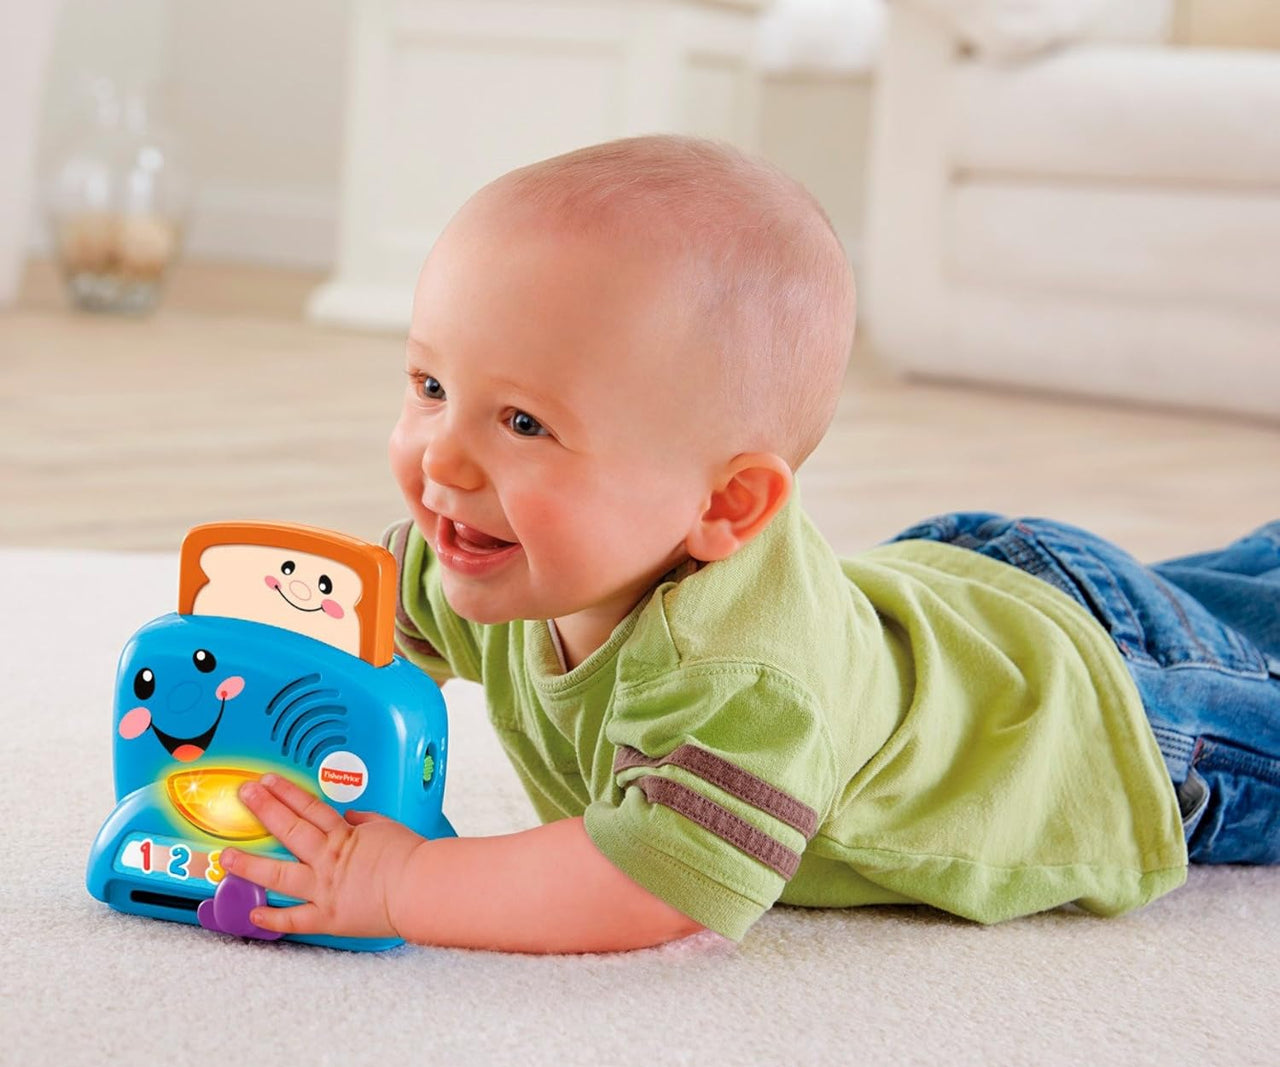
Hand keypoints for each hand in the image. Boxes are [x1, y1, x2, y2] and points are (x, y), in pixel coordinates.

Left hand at [219, 773, 427, 939]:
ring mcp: (324, 889)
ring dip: (250, 864)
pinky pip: (294, 920)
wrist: (421, 889)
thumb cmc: (413, 859)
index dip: (285, 792)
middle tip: (244, 796)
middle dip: (264, 809)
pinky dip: (273, 920)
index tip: (267, 782)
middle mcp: (328, 859)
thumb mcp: (389, 828)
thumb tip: (352, 817)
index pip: (308, 807)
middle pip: (289, 829)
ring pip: (279, 875)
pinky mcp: (327, 918)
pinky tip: (252, 916)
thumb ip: (366, 821)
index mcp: (344, 836)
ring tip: (226, 857)